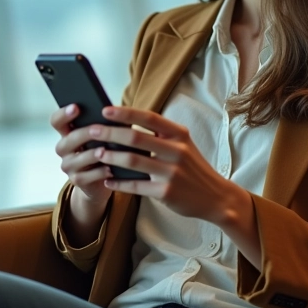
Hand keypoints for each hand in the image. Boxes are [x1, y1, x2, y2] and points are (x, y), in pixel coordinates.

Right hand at [50, 104, 111, 207]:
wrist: (102, 179)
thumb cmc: (105, 149)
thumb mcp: (102, 135)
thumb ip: (103, 124)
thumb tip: (113, 111)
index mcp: (67, 133)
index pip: (57, 121)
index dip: (64, 114)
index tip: (76, 107)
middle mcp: (64, 149)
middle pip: (69, 139)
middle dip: (84, 133)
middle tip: (96, 129)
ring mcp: (68, 166)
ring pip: (78, 158)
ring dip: (93, 154)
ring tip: (105, 150)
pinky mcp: (77, 180)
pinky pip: (87, 176)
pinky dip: (100, 172)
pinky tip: (110, 169)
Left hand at [88, 106, 236, 223]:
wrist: (215, 197)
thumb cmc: (192, 168)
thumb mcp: (183, 145)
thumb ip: (160, 135)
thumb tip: (125, 126)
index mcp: (179, 134)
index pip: (149, 117)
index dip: (126, 113)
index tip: (105, 110)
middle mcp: (177, 151)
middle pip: (135, 137)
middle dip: (110, 133)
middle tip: (92, 131)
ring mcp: (172, 172)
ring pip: (132, 161)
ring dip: (111, 157)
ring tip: (97, 154)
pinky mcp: (166, 192)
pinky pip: (135, 186)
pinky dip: (119, 183)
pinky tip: (107, 180)